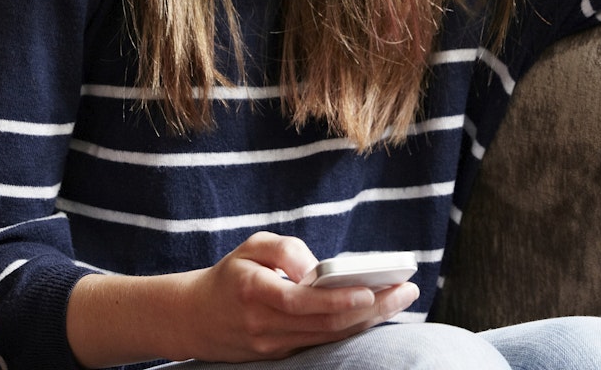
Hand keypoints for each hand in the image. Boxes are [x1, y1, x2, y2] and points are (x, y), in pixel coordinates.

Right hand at [171, 232, 419, 362]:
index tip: (370, 288)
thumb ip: (286, 250)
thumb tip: (318, 269)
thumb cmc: (230, 275)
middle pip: (326, 324)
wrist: (195, 317)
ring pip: (328, 338)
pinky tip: (374, 314)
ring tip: (398, 300)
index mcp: (253, 292)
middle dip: (370, 309)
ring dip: (367, 321)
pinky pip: (321, 343)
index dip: (338, 298)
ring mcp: (272, 346)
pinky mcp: (280, 355)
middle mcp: (264, 325)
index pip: (302, 302)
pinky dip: (350, 330)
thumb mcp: (251, 246)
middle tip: (406, 291)